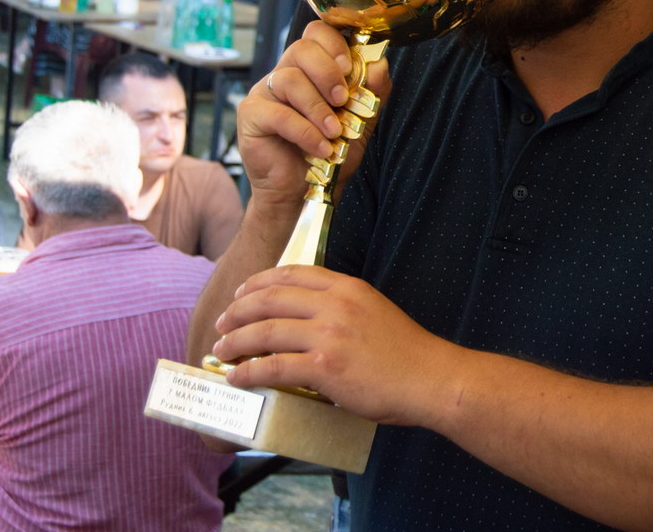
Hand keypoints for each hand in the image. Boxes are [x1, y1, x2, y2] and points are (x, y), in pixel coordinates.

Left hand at [211, 264, 449, 423]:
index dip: (258, 282)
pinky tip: (237, 378)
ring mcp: (329, 335)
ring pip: (265, 331)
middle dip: (238, 310)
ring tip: (221, 350)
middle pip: (270, 298)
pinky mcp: (325, 367)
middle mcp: (335, 305)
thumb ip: (341, 308)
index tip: (241, 293)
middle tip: (223, 323)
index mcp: (347, 287)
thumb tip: (307, 320)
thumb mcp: (374, 310)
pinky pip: (274, 367)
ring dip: (235, 341)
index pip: (291, 273)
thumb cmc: (406, 353)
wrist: (431, 378)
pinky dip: (248, 372)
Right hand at [235, 22, 390, 205]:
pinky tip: (320, 147)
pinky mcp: (251, 115)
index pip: (316, 34)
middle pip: (301, 48)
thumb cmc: (327, 154)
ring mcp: (265, 92)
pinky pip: (279, 113)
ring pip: (290, 79)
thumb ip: (372, 93)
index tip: (350, 68)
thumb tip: (379, 63)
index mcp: (310, 69)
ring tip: (334, 132)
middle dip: (328, 72)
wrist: (302, 193)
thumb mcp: (360, 122)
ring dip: (318, 107)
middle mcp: (285, 74)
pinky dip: (305, 131)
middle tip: (343, 100)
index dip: (334, 44)